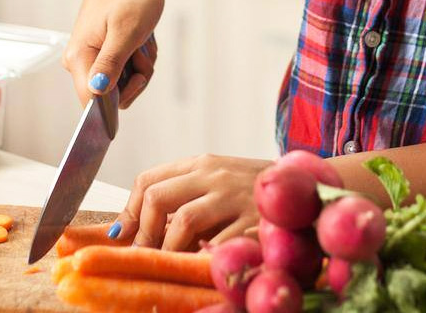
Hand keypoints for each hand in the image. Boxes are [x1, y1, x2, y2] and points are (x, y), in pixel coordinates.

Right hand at [62, 0, 162, 107]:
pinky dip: (140, 57)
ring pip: (125, 83)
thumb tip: (97, 92)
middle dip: (136, 77)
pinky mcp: (104, 53)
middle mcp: (81, 62)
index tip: (136, 82)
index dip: (114, 106)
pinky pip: (128, 71)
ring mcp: (93, 58)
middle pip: (113, 96)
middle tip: (140, 49)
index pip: (91, 101)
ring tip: (141, 38)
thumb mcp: (125, 31)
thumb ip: (111, 64)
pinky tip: (140, 38)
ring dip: (141, 65)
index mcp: (79, 57)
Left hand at [108, 154, 272, 250]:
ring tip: (171, 263)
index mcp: (199, 164)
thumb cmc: (252, 190)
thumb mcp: (216, 182)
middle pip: (158, 197)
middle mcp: (213, 176)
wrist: (306, 186)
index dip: (129, 211)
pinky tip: (202, 265)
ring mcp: (234, 197)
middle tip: (145, 254)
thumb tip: (137, 229)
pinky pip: (218, 244)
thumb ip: (183, 196)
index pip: (148, 180)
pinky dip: (203, 259)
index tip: (122, 235)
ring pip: (184, 221)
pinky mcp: (255, 221)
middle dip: (144, 231)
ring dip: (169, 249)